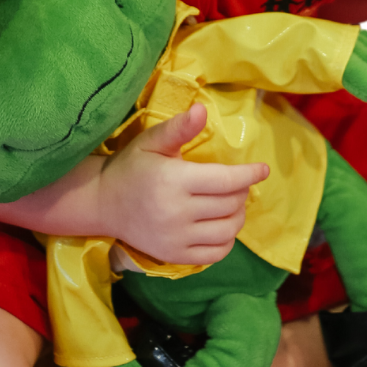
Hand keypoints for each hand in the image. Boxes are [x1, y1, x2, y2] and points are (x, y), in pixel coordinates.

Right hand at [98, 103, 268, 265]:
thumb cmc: (132, 166)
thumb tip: (202, 109)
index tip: (263, 169)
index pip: (226, 181)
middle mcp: (177, 213)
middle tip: (238, 182)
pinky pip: (215, 254)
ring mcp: (176, 239)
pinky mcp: (174, 257)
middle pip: (230, 204)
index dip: (248, 174)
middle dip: (242, 191)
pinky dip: (227, 240)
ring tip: (233, 202)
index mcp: (175, 181)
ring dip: (238, 215)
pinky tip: (222, 224)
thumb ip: (179, 128)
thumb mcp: (152, 141)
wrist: (103, 202)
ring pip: (227, 231)